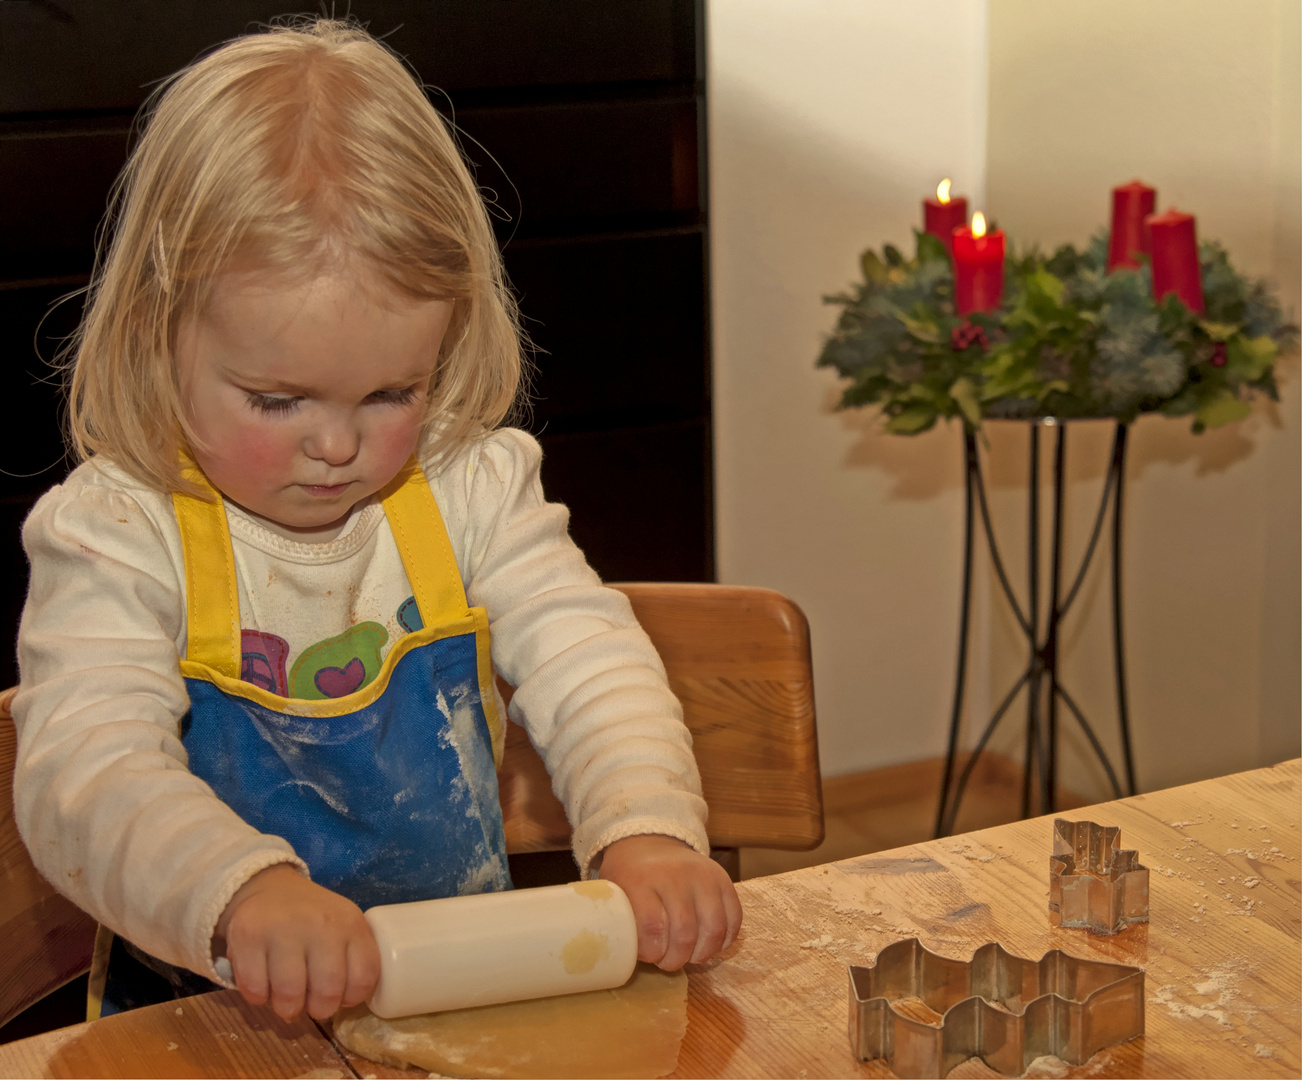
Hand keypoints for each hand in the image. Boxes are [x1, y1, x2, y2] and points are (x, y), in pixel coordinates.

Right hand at [213, 864, 380, 1020]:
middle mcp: (321, 924)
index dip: (351, 999)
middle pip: (327, 993)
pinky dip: (258, 997)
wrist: (270, 888)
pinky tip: (263, 983)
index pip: (364, 978)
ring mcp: (284, 928)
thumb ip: (352, 958)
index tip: (339, 997)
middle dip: (318, 1010)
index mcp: (351, 924)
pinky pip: (255, 989)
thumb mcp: (344, 926)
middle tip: (309, 1003)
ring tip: (285, 996)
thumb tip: (347, 1002)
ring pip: (289, 996)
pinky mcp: (249, 935)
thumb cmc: (312, 918)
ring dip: (287, 1008)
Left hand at [597, 834, 742, 970]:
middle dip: (677, 959)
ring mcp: (703, 875)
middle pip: (685, 931)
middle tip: (668, 962)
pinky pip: (734, 918)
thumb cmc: (629, 877)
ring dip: (702, 953)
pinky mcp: (723, 879)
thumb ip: (617, 922)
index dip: (652, 952)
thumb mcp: (613, 893)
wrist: (649, 842)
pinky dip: (724, 940)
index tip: (649, 957)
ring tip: (690, 956)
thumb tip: (622, 960)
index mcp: (641, 879)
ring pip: (714, 928)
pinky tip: (709, 945)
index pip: (652, 925)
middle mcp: (675, 875)